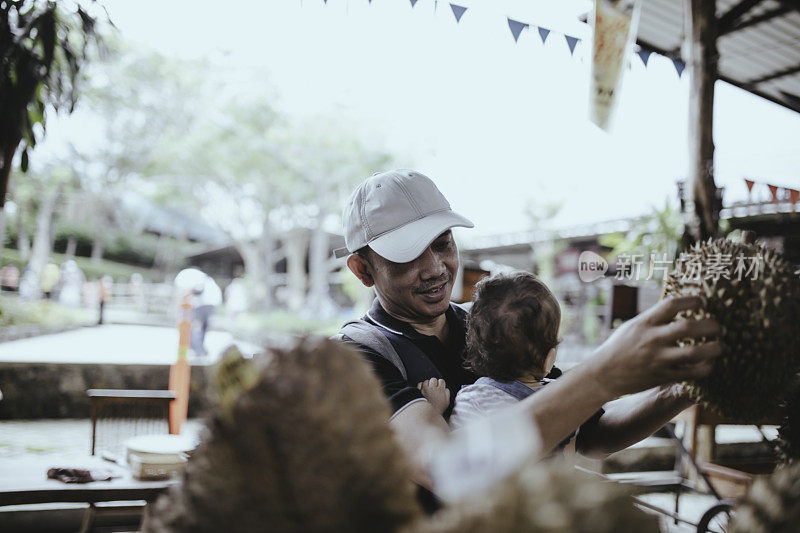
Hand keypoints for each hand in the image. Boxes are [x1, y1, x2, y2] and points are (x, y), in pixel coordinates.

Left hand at [418, 378, 450, 414]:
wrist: (426, 416)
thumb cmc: (436, 410)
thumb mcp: (446, 403)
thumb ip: (447, 394)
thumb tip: (445, 388)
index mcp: (440, 390)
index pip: (441, 381)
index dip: (440, 384)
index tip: (439, 388)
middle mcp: (432, 388)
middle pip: (434, 379)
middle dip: (434, 383)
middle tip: (433, 389)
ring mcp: (424, 389)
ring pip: (426, 381)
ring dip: (427, 384)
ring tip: (428, 391)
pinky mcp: (418, 391)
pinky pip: (420, 384)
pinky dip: (421, 386)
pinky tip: (422, 392)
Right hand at [587, 296, 721, 397]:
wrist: (603, 374)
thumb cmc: (619, 346)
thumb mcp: (633, 326)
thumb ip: (655, 318)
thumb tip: (679, 307)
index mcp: (644, 323)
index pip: (672, 305)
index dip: (692, 300)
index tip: (703, 302)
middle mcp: (652, 339)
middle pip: (689, 327)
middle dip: (711, 325)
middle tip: (720, 327)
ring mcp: (657, 359)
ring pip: (695, 353)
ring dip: (715, 348)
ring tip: (721, 345)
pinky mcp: (662, 377)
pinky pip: (692, 373)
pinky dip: (707, 367)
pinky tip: (710, 363)